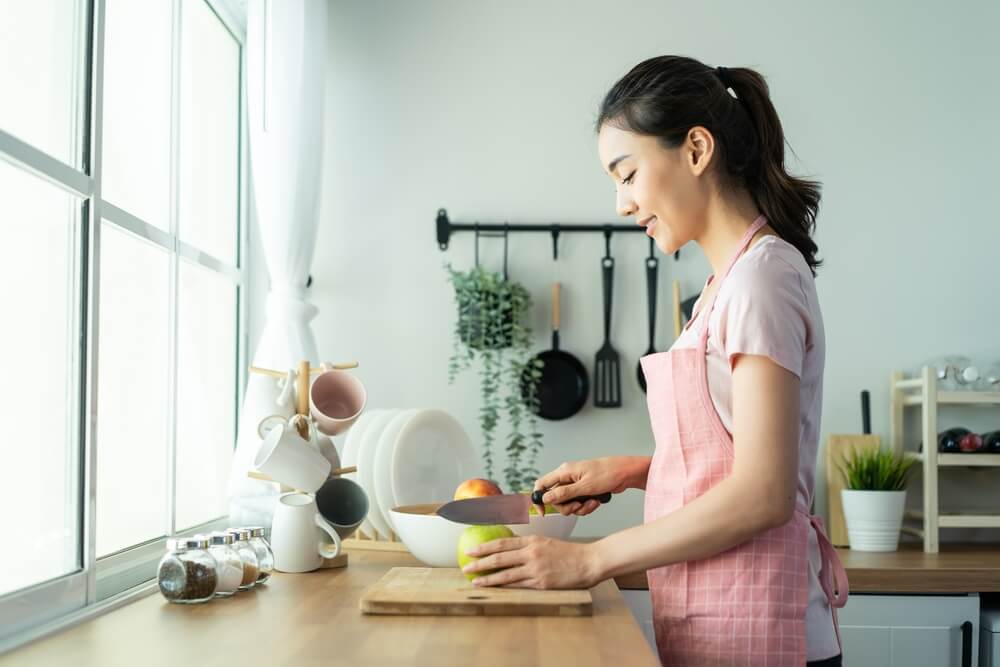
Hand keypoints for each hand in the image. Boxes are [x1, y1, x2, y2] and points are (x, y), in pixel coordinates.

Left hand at [461, 535, 601, 588]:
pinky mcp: (541, 583)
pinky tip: (495, 589)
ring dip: (487, 578)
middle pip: (499, 557)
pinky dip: (504, 587)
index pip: (502, 543)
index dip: (484, 547)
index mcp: (532, 541)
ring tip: (474, 581)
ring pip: (505, 574)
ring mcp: (536, 569)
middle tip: (465, 566)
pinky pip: (518, 585)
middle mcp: (531, 553)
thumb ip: (528, 547)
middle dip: (480, 563)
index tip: (470, 550)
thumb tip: (508, 551)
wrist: (588, 562)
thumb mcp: (546, 543)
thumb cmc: (568, 553)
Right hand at [533, 457, 635, 515]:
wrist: (625, 473)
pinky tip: (596, 502)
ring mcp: (576, 485)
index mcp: (564, 472)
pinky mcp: (584, 491)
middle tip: (578, 506)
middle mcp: (568, 478)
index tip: (543, 512)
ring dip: (579, 508)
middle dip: (567, 507)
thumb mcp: (585, 486)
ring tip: (591, 503)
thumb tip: (545, 498)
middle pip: (555, 499)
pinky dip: (586, 507)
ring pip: (568, 504)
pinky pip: (579, 504)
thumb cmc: (608, 473)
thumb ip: (564, 493)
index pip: (542, 484)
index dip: (539, 499)